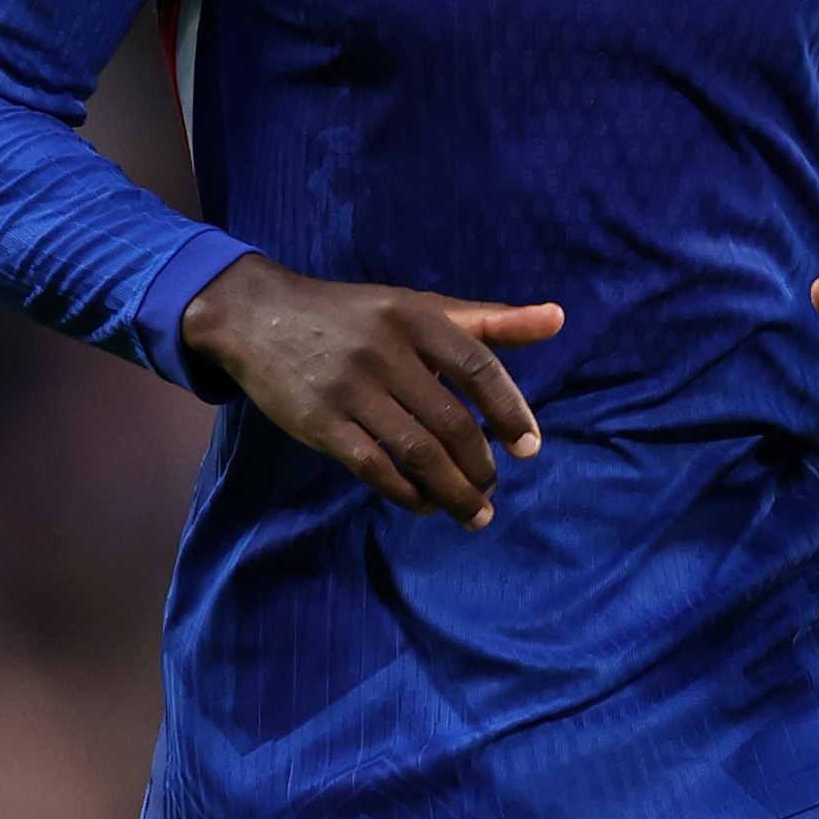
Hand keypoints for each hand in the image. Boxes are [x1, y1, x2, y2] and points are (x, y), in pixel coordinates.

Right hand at [180, 255, 561, 529]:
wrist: (259, 316)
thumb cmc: (355, 315)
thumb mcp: (419, 306)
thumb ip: (489, 320)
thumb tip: (559, 318)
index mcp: (415, 317)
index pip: (478, 368)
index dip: (510, 410)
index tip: (529, 447)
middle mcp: (385, 351)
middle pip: (450, 421)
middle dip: (481, 464)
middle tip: (494, 486)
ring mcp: (349, 390)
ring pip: (416, 452)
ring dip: (453, 490)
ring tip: (475, 511)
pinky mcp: (319, 424)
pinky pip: (374, 468)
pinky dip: (407, 493)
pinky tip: (425, 503)